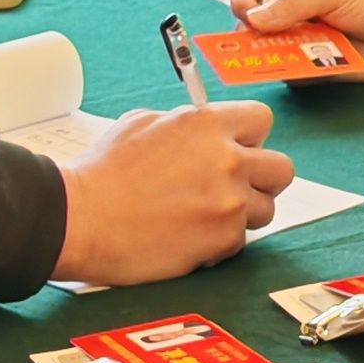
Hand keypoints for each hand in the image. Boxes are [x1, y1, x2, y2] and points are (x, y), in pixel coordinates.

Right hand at [51, 102, 295, 288]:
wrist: (82, 219)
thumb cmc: (103, 172)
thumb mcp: (141, 123)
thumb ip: (185, 126)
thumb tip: (205, 134)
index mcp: (207, 124)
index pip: (262, 121)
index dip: (248, 136)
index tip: (236, 148)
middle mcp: (227, 160)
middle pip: (281, 168)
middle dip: (261, 177)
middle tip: (234, 186)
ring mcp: (229, 202)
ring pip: (266, 208)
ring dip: (242, 213)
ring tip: (207, 216)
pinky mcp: (223, 240)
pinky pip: (240, 240)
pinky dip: (220, 241)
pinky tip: (189, 237)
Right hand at [240, 0, 363, 84]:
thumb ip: (293, 3)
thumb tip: (252, 19)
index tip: (247, 12)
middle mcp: (293, 9)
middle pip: (250, 20)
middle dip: (250, 32)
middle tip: (260, 40)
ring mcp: (300, 39)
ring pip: (265, 49)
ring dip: (268, 54)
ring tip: (285, 55)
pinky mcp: (311, 67)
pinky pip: (287, 72)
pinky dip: (290, 72)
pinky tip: (309, 67)